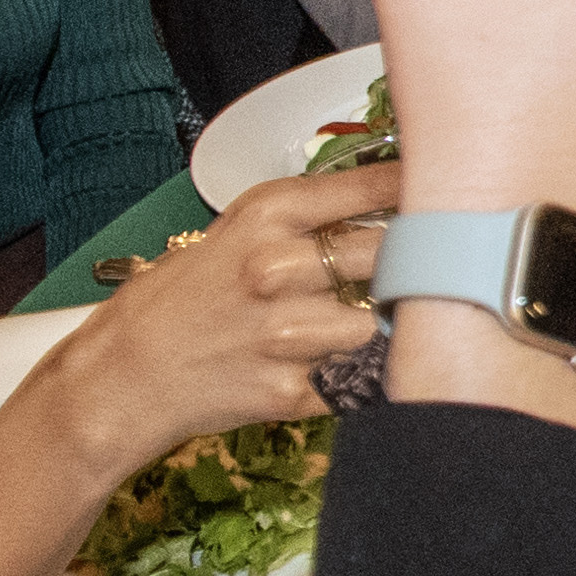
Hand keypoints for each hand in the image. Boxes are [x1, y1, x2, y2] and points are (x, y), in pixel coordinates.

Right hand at [35, 163, 397, 461]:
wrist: (126, 374)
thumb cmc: (180, 300)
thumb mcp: (234, 232)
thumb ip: (306, 219)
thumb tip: (388, 203)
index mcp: (267, 214)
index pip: (372, 185)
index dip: (417, 189)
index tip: (449, 191)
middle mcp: (280, 267)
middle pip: (391, 252)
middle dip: (412, 263)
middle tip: (428, 266)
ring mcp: (286, 332)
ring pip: (381, 321)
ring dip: (383, 326)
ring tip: (369, 327)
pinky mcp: (291, 389)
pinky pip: (361, 379)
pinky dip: (366, 376)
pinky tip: (350, 367)